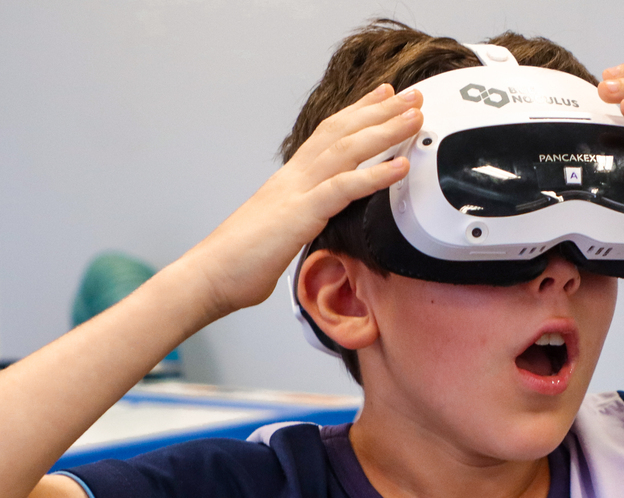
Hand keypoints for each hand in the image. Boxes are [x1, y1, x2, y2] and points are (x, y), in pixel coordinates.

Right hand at [185, 85, 422, 317]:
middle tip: (412, 94)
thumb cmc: (238, 264)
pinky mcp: (299, 214)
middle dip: (380, 111)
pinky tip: (401, 166)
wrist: (208, 277)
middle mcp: (293, 178)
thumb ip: (300, 226)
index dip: (357, 113)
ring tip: (415, 116)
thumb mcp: (279, 236)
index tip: (383, 97)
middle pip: (341, 132)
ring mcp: (295, 192)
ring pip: (346, 150)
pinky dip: (375, 175)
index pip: (327, 136)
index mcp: (288, 181)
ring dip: (384, 131)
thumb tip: (310, 234)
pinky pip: (343, 188)